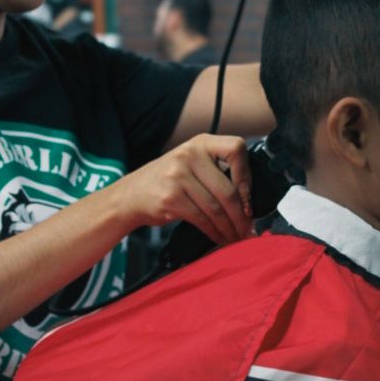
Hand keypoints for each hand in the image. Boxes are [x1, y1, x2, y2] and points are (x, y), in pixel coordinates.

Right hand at [110, 134, 253, 246]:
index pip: (237, 149)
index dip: (247, 176)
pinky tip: (219, 237)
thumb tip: (249, 198)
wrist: (130, 195)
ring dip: (230, 228)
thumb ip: (216, 170)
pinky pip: (203, 219)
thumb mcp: (190, 162)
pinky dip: (215, 232)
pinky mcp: (171, 198)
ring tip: (235, 237)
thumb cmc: (167, 181)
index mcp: (200, 142)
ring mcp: (178, 175)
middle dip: (242, 215)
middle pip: (228, 189)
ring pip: (216, 208)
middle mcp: (189, 154)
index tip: (248, 198)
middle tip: (247, 229)